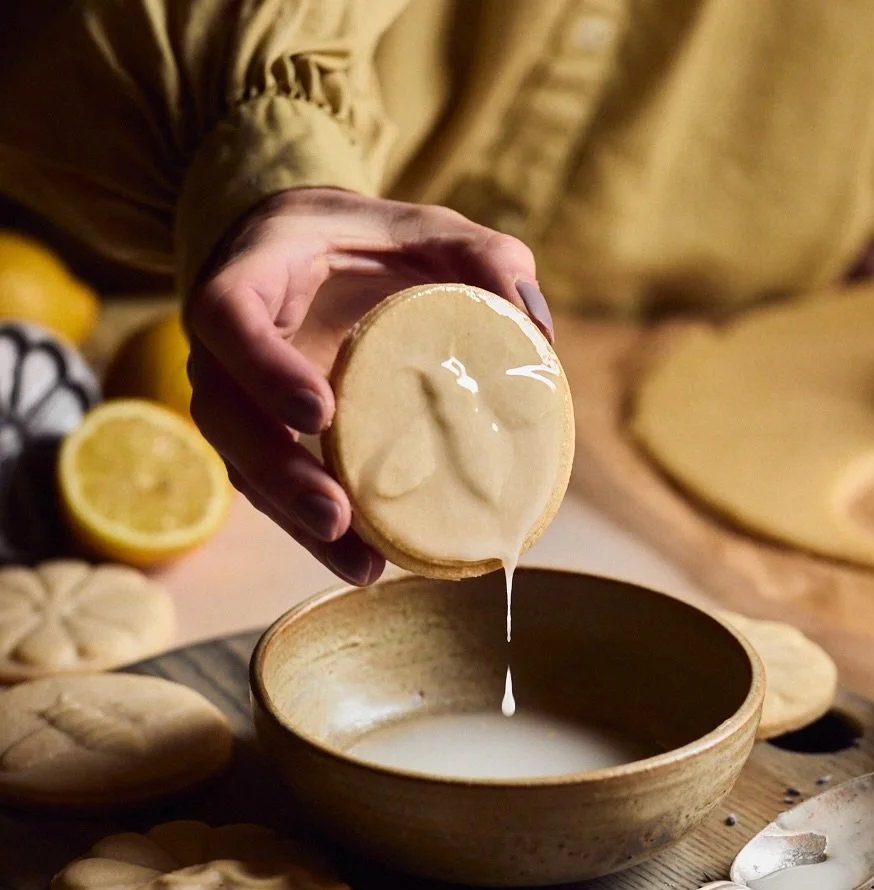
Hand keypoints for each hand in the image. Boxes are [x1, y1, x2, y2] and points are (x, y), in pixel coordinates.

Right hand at [184, 188, 552, 584]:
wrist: (303, 252)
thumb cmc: (365, 240)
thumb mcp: (428, 229)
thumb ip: (484, 256)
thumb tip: (537, 329)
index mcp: (250, 274)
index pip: (227, 317)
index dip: (264, 368)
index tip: (320, 412)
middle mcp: (223, 343)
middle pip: (222, 415)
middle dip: (278, 473)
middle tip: (338, 517)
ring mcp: (236, 397)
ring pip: (242, 466)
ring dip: (295, 520)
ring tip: (360, 563)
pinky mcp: (258, 440)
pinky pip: (271, 491)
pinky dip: (310, 531)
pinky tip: (364, 561)